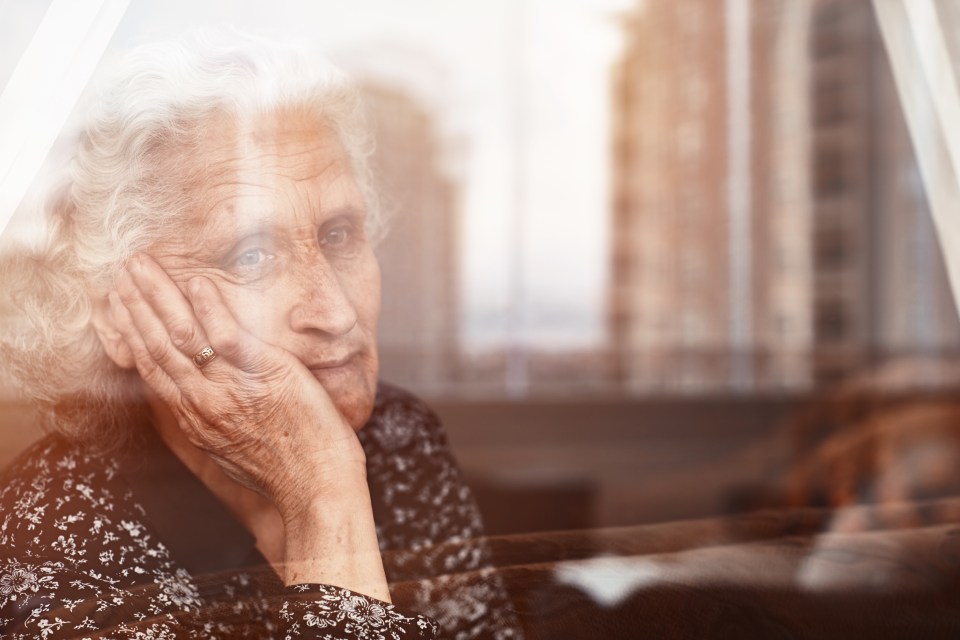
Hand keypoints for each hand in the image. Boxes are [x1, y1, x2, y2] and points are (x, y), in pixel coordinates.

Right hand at [109, 252, 365, 520]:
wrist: (315, 492)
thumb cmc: (284, 474)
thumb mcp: (230, 451)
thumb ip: (211, 420)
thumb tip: (200, 402)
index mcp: (194, 418)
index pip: (152, 367)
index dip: (132, 332)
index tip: (119, 305)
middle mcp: (202, 403)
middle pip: (158, 346)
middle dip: (136, 305)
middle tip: (123, 271)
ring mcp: (229, 390)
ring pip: (183, 336)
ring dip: (160, 297)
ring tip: (143, 266)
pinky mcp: (265, 377)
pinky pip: (230, 338)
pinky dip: (211, 310)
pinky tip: (197, 284)